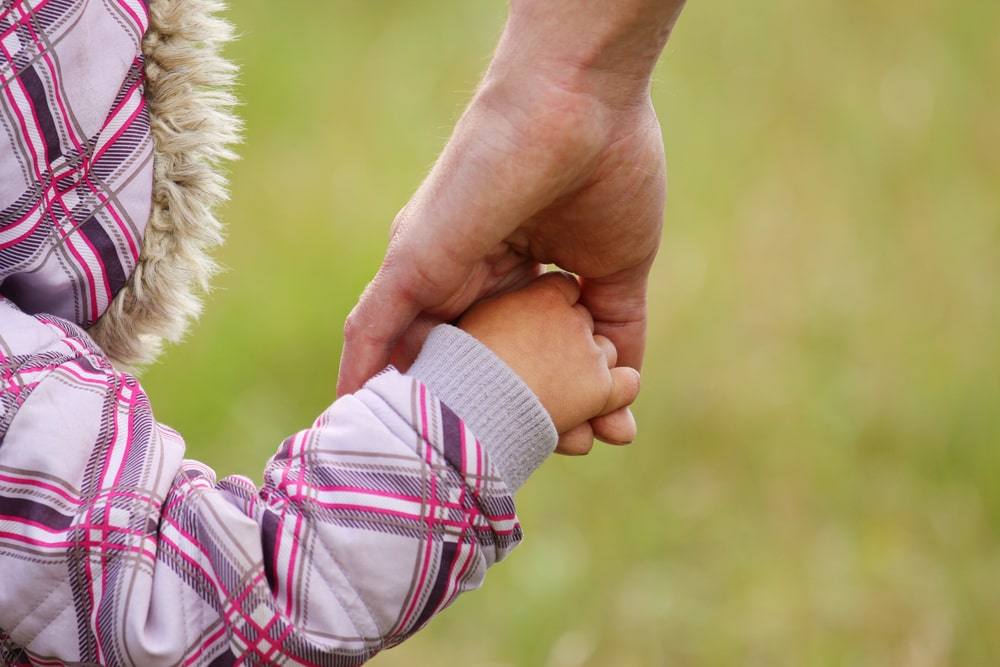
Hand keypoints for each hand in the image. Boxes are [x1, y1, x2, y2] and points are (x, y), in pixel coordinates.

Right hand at [338, 0, 685, 450]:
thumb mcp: (416, 257)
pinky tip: (621, 425)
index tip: (455, 456)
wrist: (572, 106)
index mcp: (449, 282)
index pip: (446, 362)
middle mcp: (502, 287)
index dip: (451, 410)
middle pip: (510, 371)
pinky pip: (617, 343)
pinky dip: (620, 385)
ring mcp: (560, 283)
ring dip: (572, 410)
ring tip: (580, 444)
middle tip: (530, 455)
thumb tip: (343, 398)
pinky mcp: (614, 274)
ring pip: (563, 366)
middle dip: (520, 417)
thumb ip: (377, 323)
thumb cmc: (480, 176)